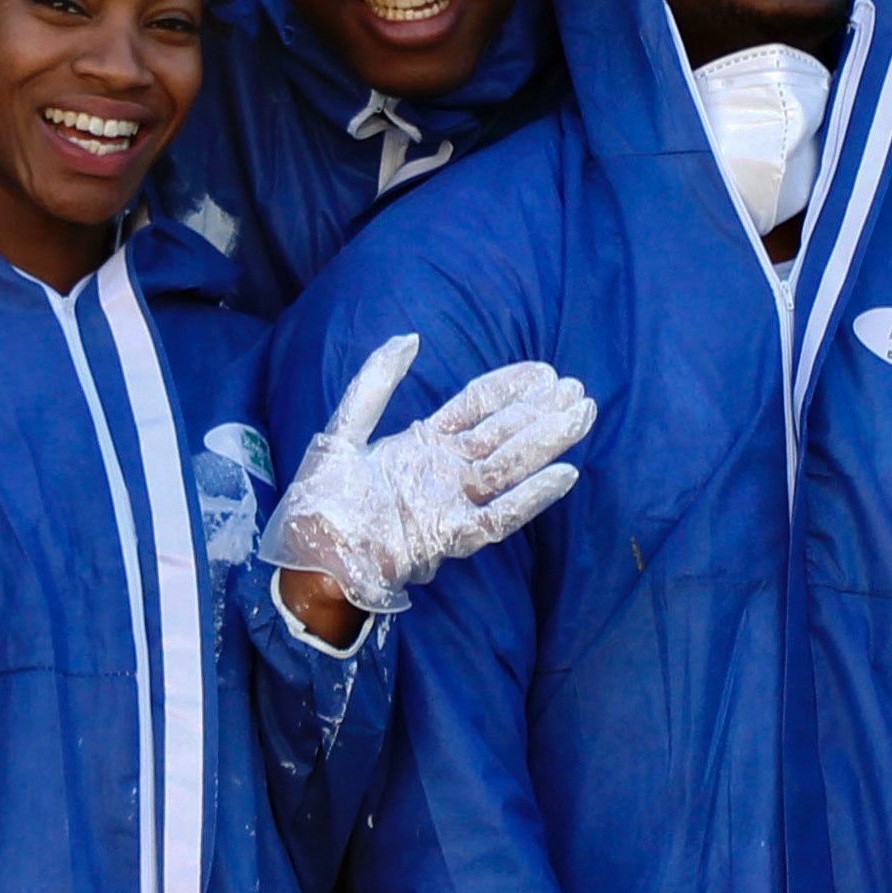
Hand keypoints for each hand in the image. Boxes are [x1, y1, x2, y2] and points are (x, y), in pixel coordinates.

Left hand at [267, 334, 592, 614]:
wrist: (310, 554)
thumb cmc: (322, 499)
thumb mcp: (343, 430)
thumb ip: (374, 383)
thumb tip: (411, 338)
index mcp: (423, 444)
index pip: (476, 407)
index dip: (510, 387)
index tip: (545, 371)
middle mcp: (445, 471)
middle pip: (502, 435)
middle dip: (540, 412)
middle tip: (578, 389)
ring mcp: (452, 503)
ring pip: (510, 468)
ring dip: (546, 442)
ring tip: (581, 416)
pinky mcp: (452, 537)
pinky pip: (500, 517)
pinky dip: (531, 498)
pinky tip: (564, 474)